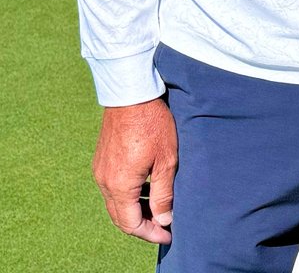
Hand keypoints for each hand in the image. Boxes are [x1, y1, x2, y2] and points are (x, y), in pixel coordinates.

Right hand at [92, 98, 177, 243]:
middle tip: (163, 226)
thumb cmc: (152, 123)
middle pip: (120, 218)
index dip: (150, 234)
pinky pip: (111, 188)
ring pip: (115, 204)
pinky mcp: (101, 161)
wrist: (131, 94)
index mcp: (120, 186)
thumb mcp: (166, 160)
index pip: (131, 224)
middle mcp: (104, 182)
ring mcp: (100, 171)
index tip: (168, 236)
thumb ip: (163, 193)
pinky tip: (145, 189)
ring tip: (156, 209)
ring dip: (134, 211)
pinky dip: (127, 196)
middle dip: (141, 226)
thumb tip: (163, 220)